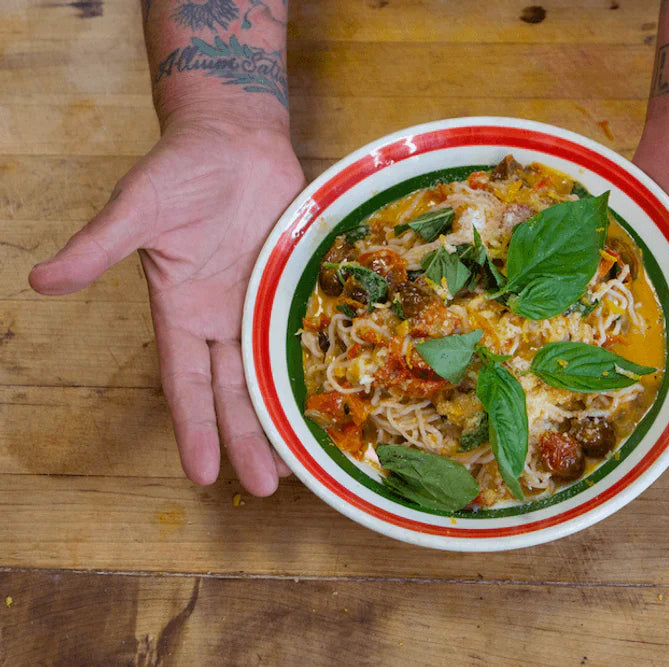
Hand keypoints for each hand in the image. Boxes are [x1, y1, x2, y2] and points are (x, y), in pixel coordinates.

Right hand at [29, 119, 304, 494]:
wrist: (234, 139)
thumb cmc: (180, 169)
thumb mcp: (137, 207)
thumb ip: (98, 247)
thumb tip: (40, 282)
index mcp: (182, 312)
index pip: (184, 384)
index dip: (193, 428)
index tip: (203, 475)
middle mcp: (222, 319)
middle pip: (234, 392)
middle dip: (249, 439)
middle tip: (270, 488)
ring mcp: (260, 306)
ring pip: (272, 373)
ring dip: (284, 416)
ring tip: (305, 462)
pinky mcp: (293, 286)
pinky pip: (304, 334)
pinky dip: (315, 365)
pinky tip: (335, 399)